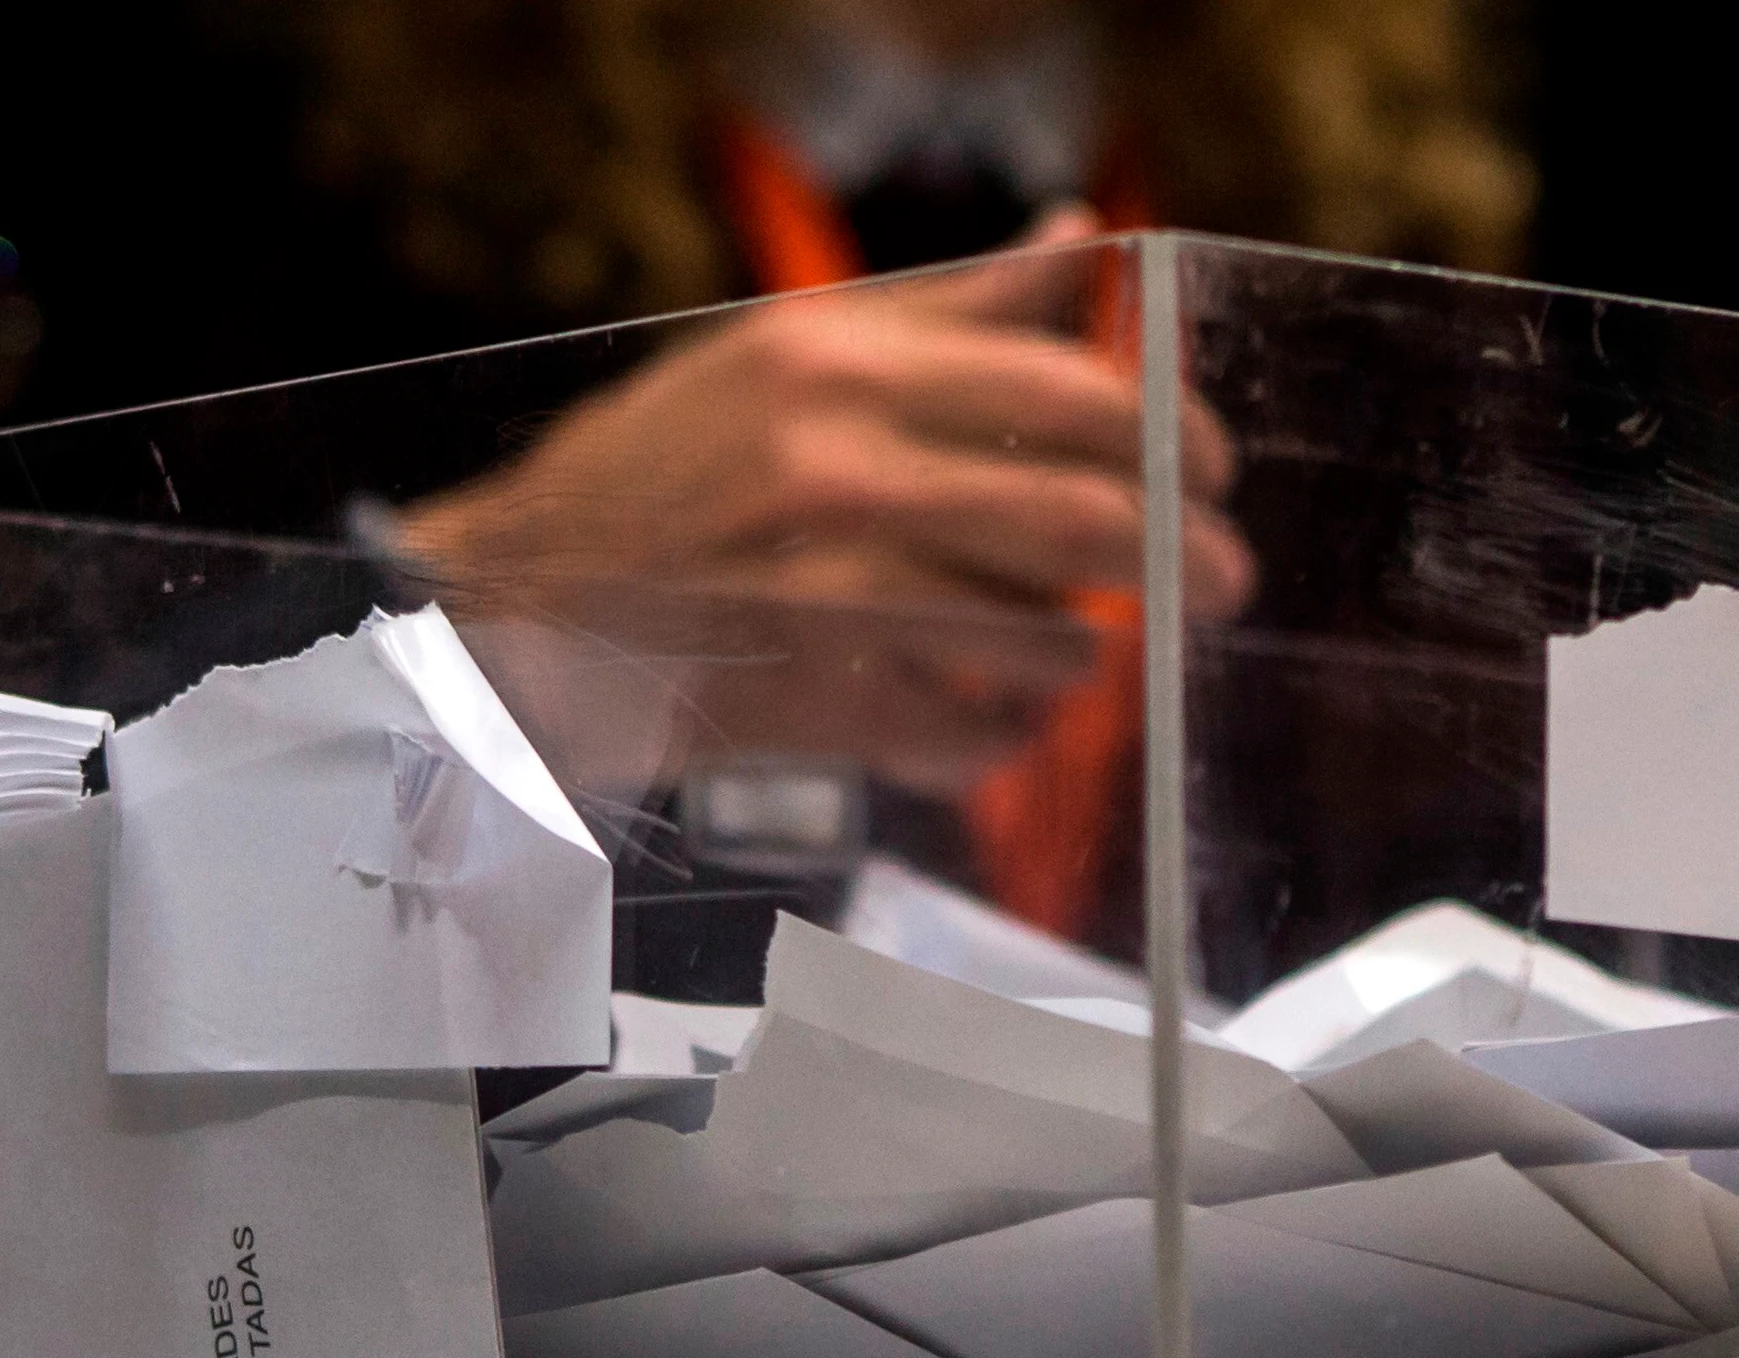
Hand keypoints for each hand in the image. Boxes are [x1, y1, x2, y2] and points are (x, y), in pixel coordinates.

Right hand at [393, 213, 1252, 793]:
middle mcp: (840, 473)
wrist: (513, 615)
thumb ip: (947, 309)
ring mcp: (832, 599)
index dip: (1178, 435)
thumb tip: (1079, 238)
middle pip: (1090, 524)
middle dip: (1189, 561)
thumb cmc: (653, 481)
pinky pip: (979, 737)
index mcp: (839, 365)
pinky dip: (1007, 736)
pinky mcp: (819, 709)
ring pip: (1047, 642)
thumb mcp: (783, 357)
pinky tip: (993, 717)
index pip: (1073, 394)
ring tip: (1063, 651)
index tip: (1219, 470)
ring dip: (1079, 655)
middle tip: (1225, 584)